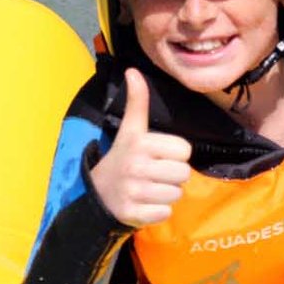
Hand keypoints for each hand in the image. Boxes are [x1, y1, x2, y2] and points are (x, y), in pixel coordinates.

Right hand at [89, 68, 193, 226]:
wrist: (99, 194)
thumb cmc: (123, 158)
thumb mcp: (130, 130)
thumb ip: (137, 102)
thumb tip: (132, 71)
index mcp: (139, 142)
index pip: (185, 150)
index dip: (175, 155)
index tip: (158, 156)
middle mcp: (136, 165)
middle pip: (184, 174)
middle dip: (173, 176)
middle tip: (154, 174)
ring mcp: (134, 190)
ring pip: (177, 194)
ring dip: (166, 193)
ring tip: (149, 188)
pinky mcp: (133, 212)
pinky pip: (166, 213)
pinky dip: (158, 211)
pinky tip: (144, 203)